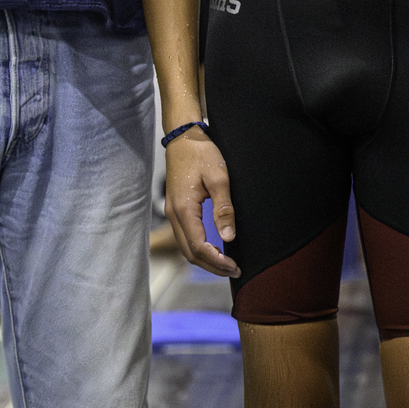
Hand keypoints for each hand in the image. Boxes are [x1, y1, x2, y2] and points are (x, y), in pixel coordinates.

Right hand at [164, 130, 239, 276]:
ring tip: (226, 264)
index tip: (235, 267)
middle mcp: (174, 215)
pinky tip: (213, 248)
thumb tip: (228, 238)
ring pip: (186, 247)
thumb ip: (223, 209)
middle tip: (234, 270)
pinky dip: (199, 248)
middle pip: (190, 254)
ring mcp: (173, 213)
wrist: (184, 137)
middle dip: (212, 266)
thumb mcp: (219, 178)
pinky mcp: (176, 209)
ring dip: (205, 259)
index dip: (217, 262)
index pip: (199, 248)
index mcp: (184, 210)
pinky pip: (185, 237)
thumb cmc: (201, 153)